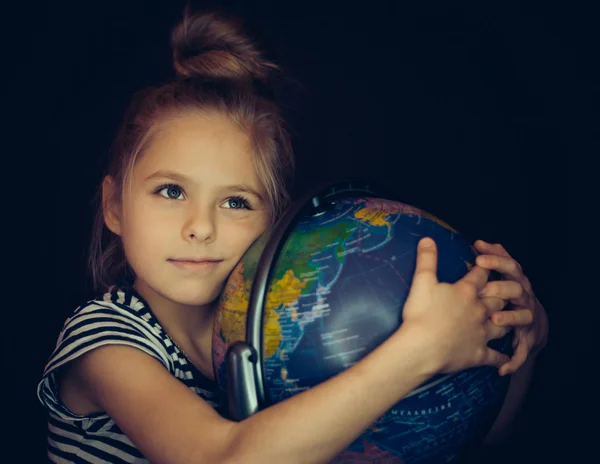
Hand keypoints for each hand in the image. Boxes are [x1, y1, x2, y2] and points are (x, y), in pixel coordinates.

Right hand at [400, 237, 510, 374]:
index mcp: (467, 292)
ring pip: (502, 326)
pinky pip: (495, 357)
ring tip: (505, 320)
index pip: (481, 275)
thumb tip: (428, 239)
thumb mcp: (421, 282)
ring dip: (505, 322)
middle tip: (502, 290)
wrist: (422, 348)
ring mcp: (481, 334)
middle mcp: (479, 311)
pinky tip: (505, 360)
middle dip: (501, 293)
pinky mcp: (478, 354)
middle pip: (498, 299)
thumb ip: (427, 259)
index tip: (485, 263)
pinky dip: (502, 358)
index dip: (484, 268)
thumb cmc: (421, 314)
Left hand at [474, 240, 548, 375]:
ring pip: (523, 317)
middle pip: (516, 290)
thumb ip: (494, 259)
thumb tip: (478, 241)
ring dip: (510, 318)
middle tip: (483, 288)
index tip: (478, 257)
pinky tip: (502, 368)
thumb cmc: (512, 294)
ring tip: (494, 320)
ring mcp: (528, 319)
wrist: (535, 324)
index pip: (510, 267)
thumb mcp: (505, 276)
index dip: (496, 261)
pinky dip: (514, 361)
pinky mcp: (527, 340)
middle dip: (500, 288)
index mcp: (517, 282)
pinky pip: (522, 351)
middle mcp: (525, 298)